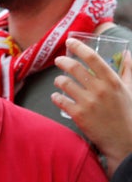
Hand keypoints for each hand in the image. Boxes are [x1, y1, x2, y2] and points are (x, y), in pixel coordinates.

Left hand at [53, 39, 131, 174]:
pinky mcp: (78, 115)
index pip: (92, 57)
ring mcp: (88, 102)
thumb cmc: (126, 112)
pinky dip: (56, 97)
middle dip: (63, 62)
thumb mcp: (129, 88)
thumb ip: (127, 70)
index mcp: (112, 80)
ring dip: (59, 80)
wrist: (123, 138)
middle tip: (58, 61)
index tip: (70, 42)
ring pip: (64, 84)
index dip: (78, 47)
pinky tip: (56, 96)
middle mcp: (99, 89)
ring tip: (59, 81)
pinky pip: (60, 101)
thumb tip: (127, 53)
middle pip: (74, 68)